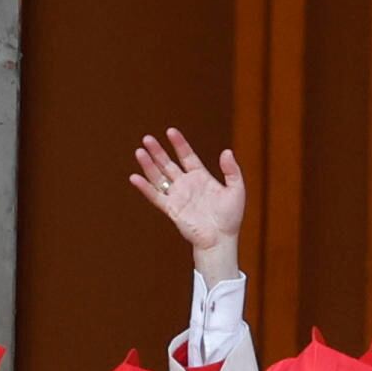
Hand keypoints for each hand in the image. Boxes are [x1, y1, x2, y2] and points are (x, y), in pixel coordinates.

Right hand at [129, 128, 246, 282]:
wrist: (221, 239)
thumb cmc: (230, 218)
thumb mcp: (236, 189)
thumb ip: (232, 170)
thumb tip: (227, 151)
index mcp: (201, 177)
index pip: (187, 156)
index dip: (179, 143)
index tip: (171, 131)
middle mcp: (186, 184)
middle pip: (168, 163)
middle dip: (158, 151)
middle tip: (147, 138)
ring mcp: (177, 196)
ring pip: (159, 177)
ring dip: (149, 164)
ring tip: (140, 151)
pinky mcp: (171, 209)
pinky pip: (155, 196)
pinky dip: (144, 187)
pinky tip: (135, 177)